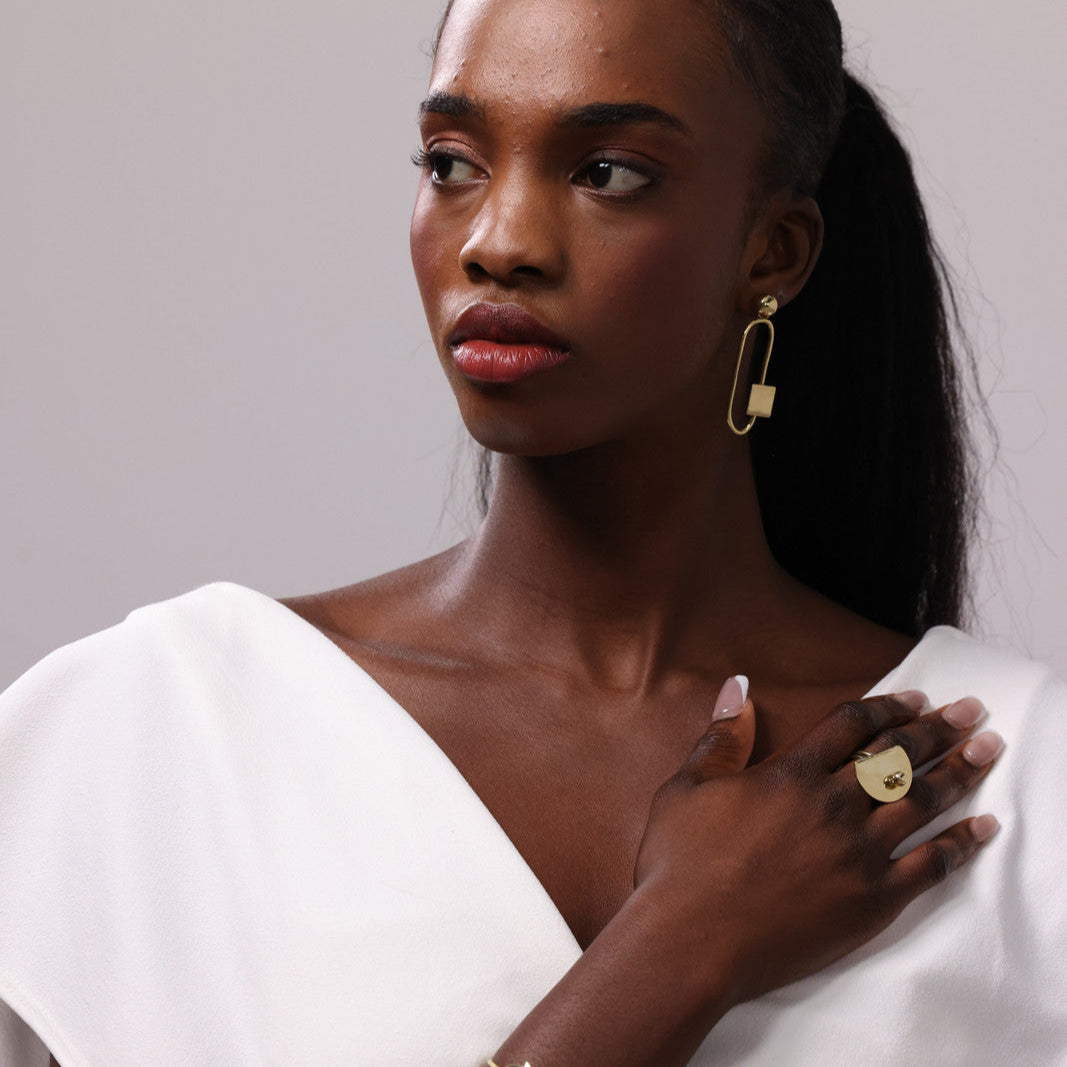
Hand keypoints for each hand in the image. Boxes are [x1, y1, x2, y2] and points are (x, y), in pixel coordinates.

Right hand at [633, 683, 1000, 1008]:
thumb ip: (722, 735)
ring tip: (988, 750)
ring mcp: (858, 852)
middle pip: (899, 755)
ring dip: (961, 770)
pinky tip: (984, 828)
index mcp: (792, 774)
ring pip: (923, 800)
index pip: (853, 725)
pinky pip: (931, 864)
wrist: (692, 939)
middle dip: (938, 728)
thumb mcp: (688, 786)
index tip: (915, 697)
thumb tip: (739, 686)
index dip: (887, 706)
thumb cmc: (680, 862)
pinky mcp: (873, 898)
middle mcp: (833, 804)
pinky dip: (962, 843)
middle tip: (970, 710)